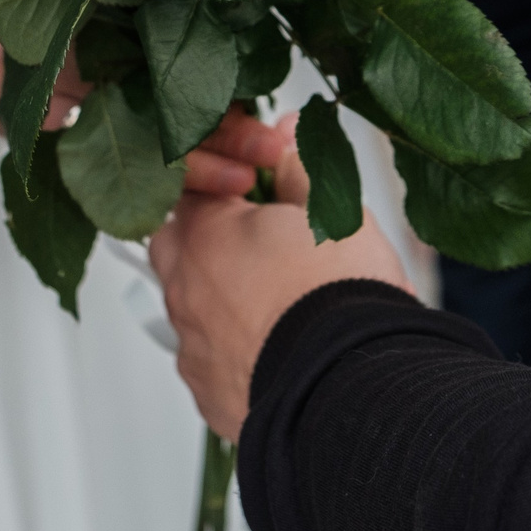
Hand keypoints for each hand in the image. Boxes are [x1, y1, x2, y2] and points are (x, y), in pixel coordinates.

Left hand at [151, 115, 412, 440]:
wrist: (351, 382)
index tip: (270, 187)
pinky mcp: (209, 394)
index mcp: (205, 233)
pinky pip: (211, 363)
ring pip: (193, 308)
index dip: (236, 182)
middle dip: (214, 239)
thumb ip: (298, 168)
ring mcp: (192, 347)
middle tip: (269, 244)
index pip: (197, 187)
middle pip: (179, 247)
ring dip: (225, 299)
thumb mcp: (329, 209)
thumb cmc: (340, 293)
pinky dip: (237, 352)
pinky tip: (279, 349)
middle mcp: (184, 289)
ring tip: (284, 304)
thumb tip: (287, 136)